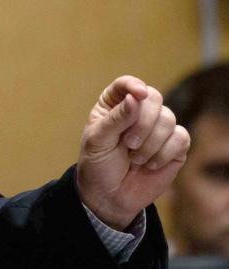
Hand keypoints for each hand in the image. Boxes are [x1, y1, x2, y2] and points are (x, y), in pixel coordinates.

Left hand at [76, 75, 189, 229]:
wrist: (110, 195)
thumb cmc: (98, 164)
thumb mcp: (98, 140)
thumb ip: (116, 118)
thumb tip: (135, 98)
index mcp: (114, 104)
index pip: (126, 84)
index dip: (134, 85)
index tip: (139, 94)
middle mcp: (138, 111)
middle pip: (154, 98)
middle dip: (143, 123)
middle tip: (129, 144)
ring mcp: (158, 128)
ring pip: (168, 118)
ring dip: (151, 143)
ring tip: (135, 158)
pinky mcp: (174, 146)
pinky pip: (181, 138)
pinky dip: (164, 153)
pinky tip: (150, 164)